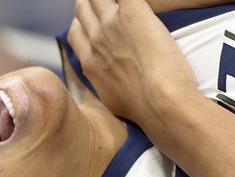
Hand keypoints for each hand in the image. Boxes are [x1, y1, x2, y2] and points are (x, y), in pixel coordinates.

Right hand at [67, 0, 198, 123]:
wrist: (158, 101)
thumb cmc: (141, 107)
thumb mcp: (112, 100)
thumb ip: (105, 85)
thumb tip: (108, 86)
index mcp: (90, 61)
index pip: (75, 32)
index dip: (82, 23)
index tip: (91, 21)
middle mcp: (96, 40)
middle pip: (83, 9)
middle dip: (90, 3)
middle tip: (103, 1)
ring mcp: (111, 24)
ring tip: (120, 2)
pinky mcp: (133, 12)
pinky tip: (135, 2)